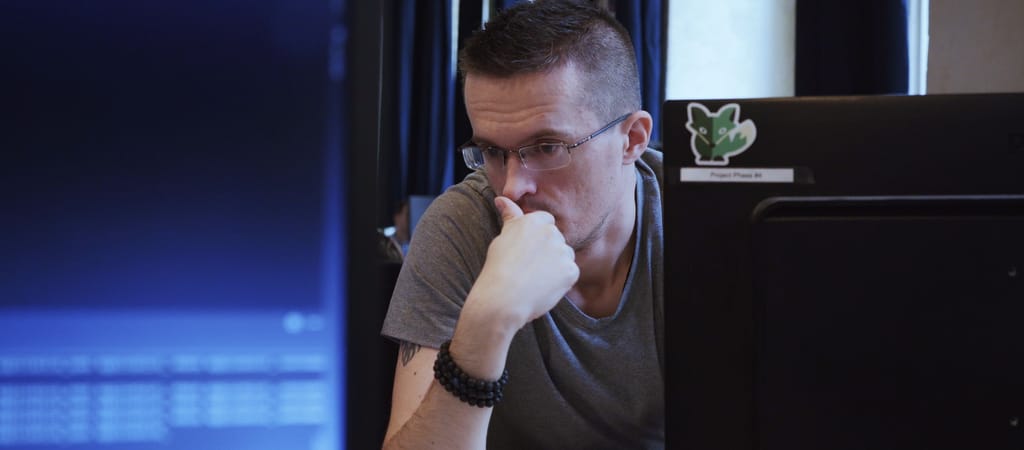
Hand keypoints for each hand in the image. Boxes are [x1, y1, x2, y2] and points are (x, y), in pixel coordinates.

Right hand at [465, 196, 579, 329]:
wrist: (504, 298)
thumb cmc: (498, 268)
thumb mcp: (502, 237)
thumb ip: (510, 217)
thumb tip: (502, 198)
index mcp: (534, 221)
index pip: (546, 221)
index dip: (538, 236)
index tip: (528, 250)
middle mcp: (551, 232)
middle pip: (557, 238)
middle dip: (548, 250)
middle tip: (529, 267)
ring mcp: (563, 251)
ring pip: (565, 255)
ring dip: (556, 264)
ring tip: (535, 278)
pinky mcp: (571, 270)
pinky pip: (570, 273)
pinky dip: (561, 281)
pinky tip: (544, 286)